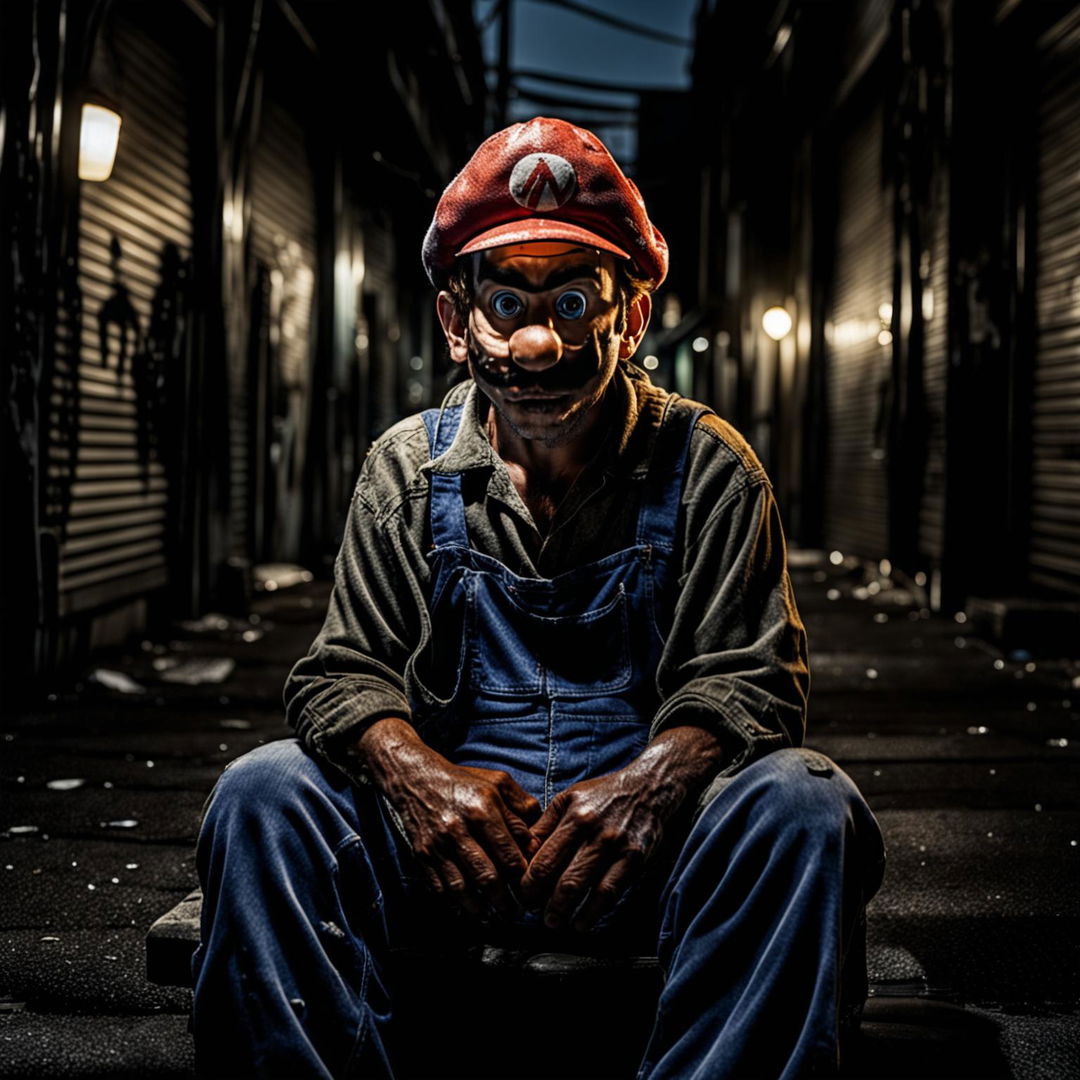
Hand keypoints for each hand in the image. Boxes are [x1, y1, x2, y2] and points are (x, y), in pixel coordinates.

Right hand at [357, 718, 541, 918]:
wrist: (415, 778)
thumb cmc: (463, 781)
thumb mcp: (498, 782)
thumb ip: (522, 807)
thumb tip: (537, 840)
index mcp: (483, 810)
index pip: (509, 855)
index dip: (522, 877)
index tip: (531, 889)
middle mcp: (459, 829)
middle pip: (487, 877)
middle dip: (504, 902)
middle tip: (516, 913)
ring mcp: (438, 844)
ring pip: (462, 889)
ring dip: (480, 909)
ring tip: (493, 916)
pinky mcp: (421, 855)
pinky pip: (440, 888)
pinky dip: (455, 904)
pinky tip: (468, 909)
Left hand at [518, 726, 728, 931]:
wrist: (648, 788)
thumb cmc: (603, 795)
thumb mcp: (568, 798)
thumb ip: (545, 825)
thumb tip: (522, 852)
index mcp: (574, 817)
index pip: (544, 860)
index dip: (529, 885)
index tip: (523, 896)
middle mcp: (594, 833)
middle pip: (562, 880)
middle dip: (544, 904)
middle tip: (535, 914)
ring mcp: (617, 848)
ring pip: (585, 889)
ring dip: (565, 912)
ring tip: (554, 922)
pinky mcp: (635, 860)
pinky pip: (610, 893)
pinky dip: (593, 913)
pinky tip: (582, 923)